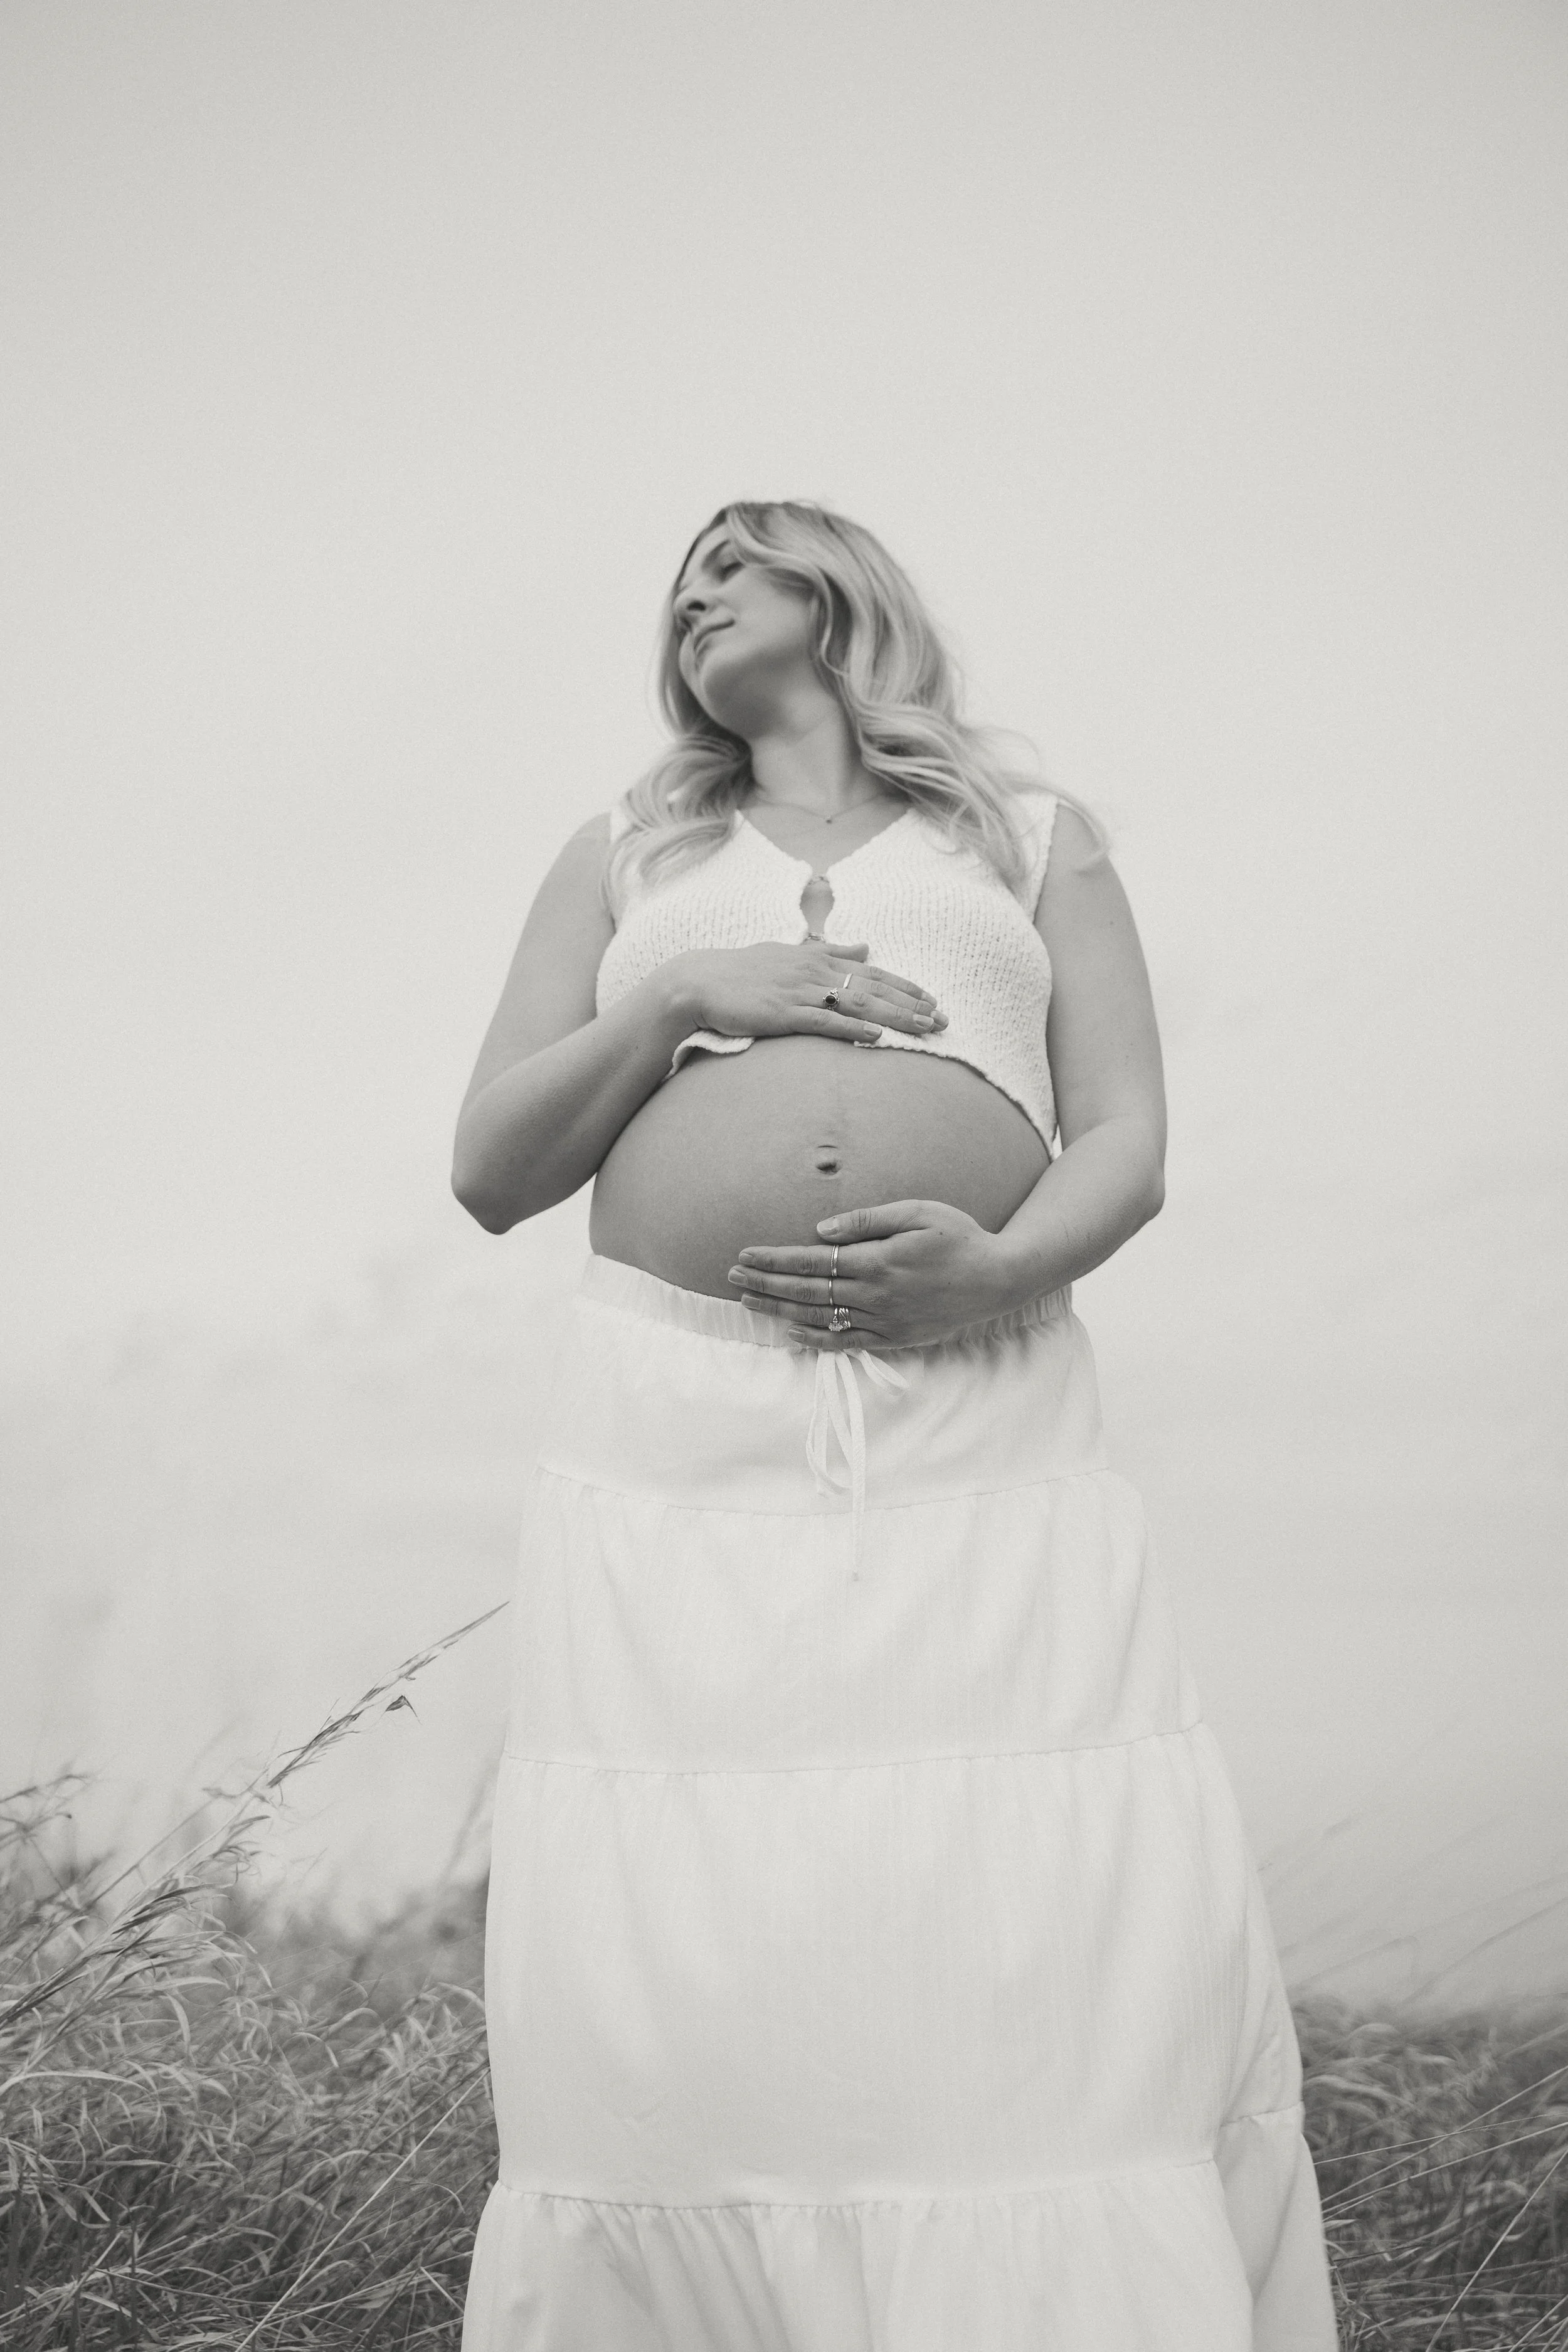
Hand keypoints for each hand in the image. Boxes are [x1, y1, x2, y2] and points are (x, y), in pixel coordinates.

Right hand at [672, 940, 947, 1045]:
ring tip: (924, 1028)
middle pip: (874, 988)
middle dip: (912, 1005)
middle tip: (944, 1020)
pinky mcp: (783, 1014)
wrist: (697, 983)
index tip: (933, 1000)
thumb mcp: (789, 954)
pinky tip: (876, 1037)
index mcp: (818, 959)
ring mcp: (799, 992)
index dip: (906, 987)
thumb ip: (830, 951)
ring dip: (894, 1017)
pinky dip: (852, 1029)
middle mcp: (814, 972)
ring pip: (858, 1004)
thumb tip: (866, 946)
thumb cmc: (742, 973)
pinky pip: (825, 1022)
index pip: (873, 972)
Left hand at [729, 1199, 1026, 1350]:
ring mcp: (885, 1320)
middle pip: (807, 1292)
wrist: (999, 1279)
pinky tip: (792, 1333)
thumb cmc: (960, 1236)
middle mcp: (876, 1295)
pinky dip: (816, 1340)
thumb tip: (819, 1231)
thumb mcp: (918, 1212)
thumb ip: (866, 1221)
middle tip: (732, 1278)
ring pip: (820, 1318)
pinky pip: (846, 1342)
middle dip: (765, 1284)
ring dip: (780, 1310)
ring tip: (749, 1303)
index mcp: (879, 1260)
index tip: (745, 1255)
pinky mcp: (895, 1338)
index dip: (774, 1260)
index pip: (812, 1262)